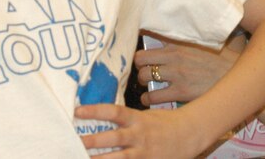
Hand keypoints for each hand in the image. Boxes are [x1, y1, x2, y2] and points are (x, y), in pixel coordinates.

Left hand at [74, 103, 206, 157]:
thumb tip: (102, 118)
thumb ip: (126, 119)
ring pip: (118, 158)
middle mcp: (138, 135)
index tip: (77, 111)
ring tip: (82, 158)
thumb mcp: (145, 115)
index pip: (113, 111)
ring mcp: (143, 152)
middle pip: (112, 137)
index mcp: (137, 119)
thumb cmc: (165, 122)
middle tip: (74, 141)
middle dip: (92, 141)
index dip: (95, 111)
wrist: (190, 133)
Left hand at [133, 40, 239, 104]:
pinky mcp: (180, 92)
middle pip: (141, 58)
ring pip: (144, 76)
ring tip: (147, 84)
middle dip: (140, 64)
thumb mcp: (210, 39)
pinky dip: (147, 99)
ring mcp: (176, 74)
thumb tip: (189, 25)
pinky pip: (153, 97)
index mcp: (180, 40)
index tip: (138, 40)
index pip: (151, 33)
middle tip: (145, 68)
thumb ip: (194, 33)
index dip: (141, 37)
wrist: (236, 76)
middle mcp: (174, 55)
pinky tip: (150, 99)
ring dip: (143, 81)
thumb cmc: (225, 58)